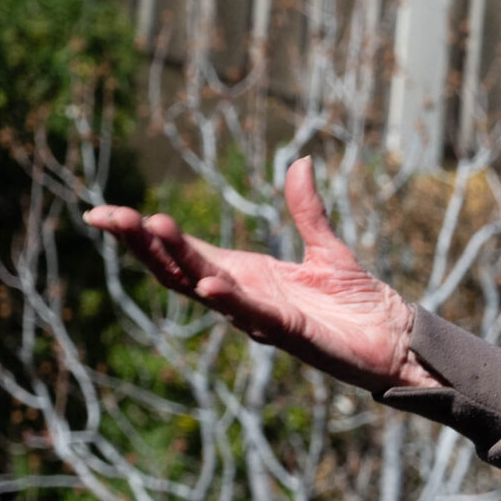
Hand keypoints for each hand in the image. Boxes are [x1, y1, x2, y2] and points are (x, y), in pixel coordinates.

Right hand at [84, 157, 433, 393]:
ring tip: (150, 229)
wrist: (394, 340)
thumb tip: (300, 160)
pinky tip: (208, 284)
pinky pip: (253, 314)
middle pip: (179, 268)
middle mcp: (242, 297)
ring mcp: (260, 316)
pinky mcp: (290, 333)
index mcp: (244, 275)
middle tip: (107, 216)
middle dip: (142, 243)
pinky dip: (230, 299)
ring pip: (205, 288)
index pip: (183, 251)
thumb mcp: (327, 247)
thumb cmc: (358, 302)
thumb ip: (307, 210)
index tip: (105, 213)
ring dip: (177, 261)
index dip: (145, 234)